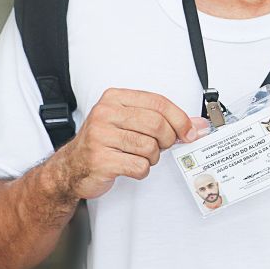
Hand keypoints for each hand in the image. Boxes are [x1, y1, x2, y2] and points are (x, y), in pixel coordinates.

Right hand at [46, 88, 207, 201]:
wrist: (72, 167)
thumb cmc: (104, 142)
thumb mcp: (131, 122)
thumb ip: (164, 120)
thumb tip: (197, 125)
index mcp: (115, 98)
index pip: (158, 103)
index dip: (180, 119)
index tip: (190, 132)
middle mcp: (105, 113)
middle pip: (157, 125)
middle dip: (166, 140)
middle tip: (161, 146)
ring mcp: (100, 136)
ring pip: (149, 147)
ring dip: (152, 157)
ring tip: (139, 155)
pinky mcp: (101, 159)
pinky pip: (139, 166)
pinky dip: (141, 170)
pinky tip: (129, 166)